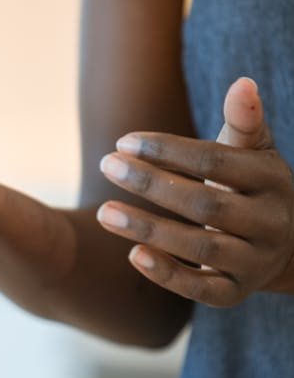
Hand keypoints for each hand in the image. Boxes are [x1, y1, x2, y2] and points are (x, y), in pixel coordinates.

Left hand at [95, 77, 293, 304]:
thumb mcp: (254, 152)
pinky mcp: (236, 294)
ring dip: (148, 229)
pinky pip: (202, 290)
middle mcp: (270, 224)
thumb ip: (243, 122)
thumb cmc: (253, 186)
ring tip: (103, 212)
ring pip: (200, 248)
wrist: (287, 246)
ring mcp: (255, 262)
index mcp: (272, 180)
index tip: (124, 141)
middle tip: (106, 165)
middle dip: (151, 184)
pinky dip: (167, 274)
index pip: (215, 162)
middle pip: (205, 205)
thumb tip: (242, 83)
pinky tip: (132, 254)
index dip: (168, 150)